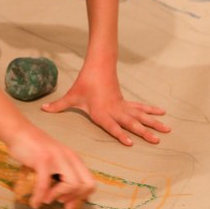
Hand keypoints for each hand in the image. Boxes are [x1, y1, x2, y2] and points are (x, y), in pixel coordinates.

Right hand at [8, 124, 95, 208]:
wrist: (18, 131)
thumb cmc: (34, 147)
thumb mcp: (55, 158)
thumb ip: (62, 172)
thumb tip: (66, 197)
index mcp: (73, 157)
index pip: (90, 181)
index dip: (83, 196)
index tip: (70, 203)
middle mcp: (69, 156)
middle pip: (85, 184)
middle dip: (74, 198)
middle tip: (62, 203)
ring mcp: (57, 157)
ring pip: (71, 184)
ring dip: (58, 196)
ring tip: (46, 199)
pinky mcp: (43, 160)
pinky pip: (45, 185)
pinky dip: (39, 197)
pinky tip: (34, 202)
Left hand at [41, 66, 170, 146]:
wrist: (98, 65)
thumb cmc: (85, 83)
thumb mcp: (72, 95)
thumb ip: (58, 105)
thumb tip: (42, 109)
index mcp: (101, 112)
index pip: (111, 126)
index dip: (120, 134)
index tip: (130, 142)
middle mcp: (114, 110)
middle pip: (131, 122)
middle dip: (144, 131)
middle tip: (156, 139)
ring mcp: (122, 106)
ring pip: (140, 115)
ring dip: (153, 122)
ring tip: (167, 129)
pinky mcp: (125, 102)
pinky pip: (140, 107)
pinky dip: (151, 110)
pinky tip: (162, 113)